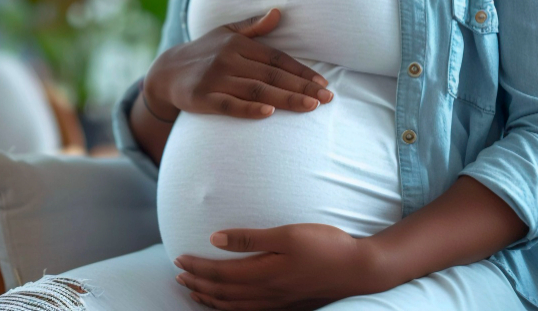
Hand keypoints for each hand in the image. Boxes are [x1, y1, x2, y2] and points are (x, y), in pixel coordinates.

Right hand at [143, 8, 333, 120]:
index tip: (323, 84)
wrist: (166, 72)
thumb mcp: (225, 33)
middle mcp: (228, 59)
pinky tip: (269, 113)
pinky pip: (230, 105)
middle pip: (272, 75)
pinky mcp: (202, 98)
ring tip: (311, 107)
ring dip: (286, 99)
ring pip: (257, 90)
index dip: (301, 71)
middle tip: (328, 99)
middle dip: (302, 88)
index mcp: (238, 44)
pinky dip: (250, 109)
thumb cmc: (204, 53)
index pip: (277, 58)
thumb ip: (253, 27)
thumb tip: (279, 12)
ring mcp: (215, 79)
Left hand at [172, 224, 389, 309]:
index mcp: (264, 274)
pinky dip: (229, 308)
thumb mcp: (287, 234)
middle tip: (178, 275)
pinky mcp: (286, 306)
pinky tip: (225, 304)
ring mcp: (277, 303)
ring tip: (192, 291)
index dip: (197, 267)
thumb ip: (250, 238)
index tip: (178, 259)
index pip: (220, 274)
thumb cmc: (326, 246)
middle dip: (197, 284)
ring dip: (210, 298)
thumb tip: (215, 238)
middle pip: (222, 293)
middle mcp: (266, 294)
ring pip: (233, 306)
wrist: (359, 269)